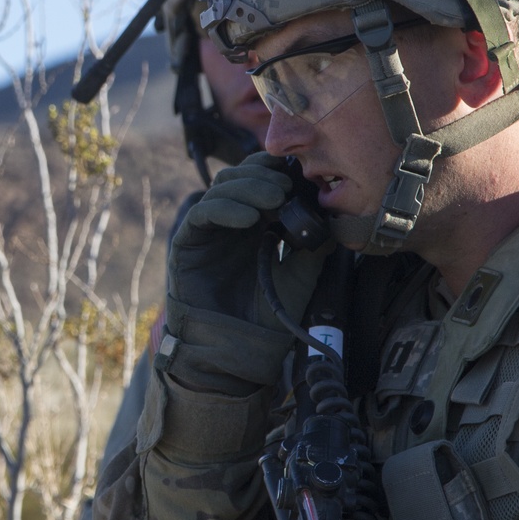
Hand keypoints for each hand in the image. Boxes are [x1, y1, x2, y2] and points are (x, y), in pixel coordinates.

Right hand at [161, 152, 330, 391]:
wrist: (239, 348)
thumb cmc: (268, 315)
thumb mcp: (301, 275)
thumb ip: (313, 245)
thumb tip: (330, 216)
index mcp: (256, 224)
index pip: (260, 180)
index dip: (275, 171)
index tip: (298, 174)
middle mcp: (231, 223)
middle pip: (239, 176)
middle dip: (262, 175)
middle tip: (286, 187)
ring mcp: (209, 231)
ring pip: (221, 189)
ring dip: (248, 188)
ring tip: (273, 199)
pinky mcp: (188, 243)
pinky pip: (202, 213)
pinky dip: (226, 208)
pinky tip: (248, 217)